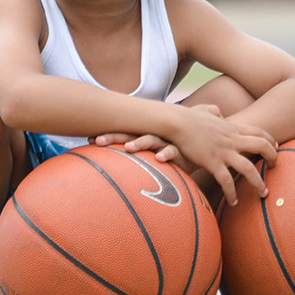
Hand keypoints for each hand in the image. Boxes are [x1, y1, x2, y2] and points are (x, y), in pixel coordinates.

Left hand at [94, 104, 223, 171]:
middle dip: (113, 137)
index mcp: (147, 136)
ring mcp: (169, 143)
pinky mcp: (184, 152)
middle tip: (96, 141)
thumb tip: (125, 162)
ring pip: (151, 141)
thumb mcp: (159, 150)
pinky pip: (174, 153)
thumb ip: (143, 154)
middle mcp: (155, 137)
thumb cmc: (178, 151)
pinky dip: (167, 154)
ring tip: (128, 148)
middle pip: (130, 135)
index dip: (107, 134)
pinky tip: (160, 158)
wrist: (207, 145)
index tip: (87, 139)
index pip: (123, 133)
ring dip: (138, 143)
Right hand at [167, 107, 276, 206]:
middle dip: (273, 158)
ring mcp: (223, 151)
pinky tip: (233, 202)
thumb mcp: (205, 110)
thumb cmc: (187, 117)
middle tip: (273, 169)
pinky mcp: (212, 162)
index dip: (270, 140)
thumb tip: (219, 112)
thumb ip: (214, 110)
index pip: (258, 132)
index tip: (276, 148)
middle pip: (262, 146)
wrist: (176, 122)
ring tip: (263, 194)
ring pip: (249, 168)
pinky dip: (231, 193)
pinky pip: (226, 181)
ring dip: (259, 182)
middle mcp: (231, 139)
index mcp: (231, 128)